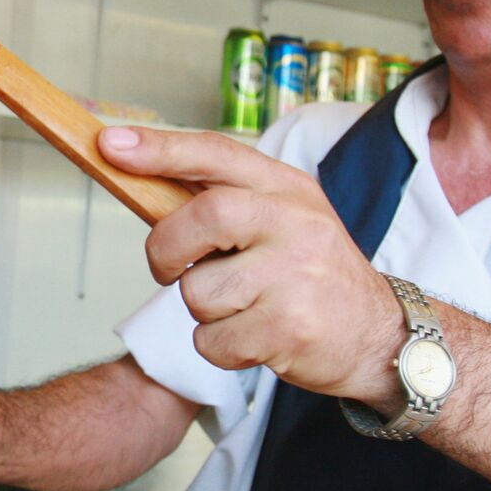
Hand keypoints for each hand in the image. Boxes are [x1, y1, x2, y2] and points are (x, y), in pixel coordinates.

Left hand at [98, 126, 405, 410]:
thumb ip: (227, 201)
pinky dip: (218, 346)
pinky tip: (255, 338)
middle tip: (166, 268)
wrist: (380, 337)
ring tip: (243, 309)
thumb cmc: (314, 275)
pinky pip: (212, 340)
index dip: (160, 148)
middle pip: (203, 217)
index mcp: (287, 189)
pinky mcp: (288, 329)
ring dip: (203, 309)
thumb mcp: (284, 220)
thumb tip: (143, 180)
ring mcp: (295, 276)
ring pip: (198, 291)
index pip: (216, 153)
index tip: (110, 143)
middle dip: (166, 248)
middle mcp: (295, 223)